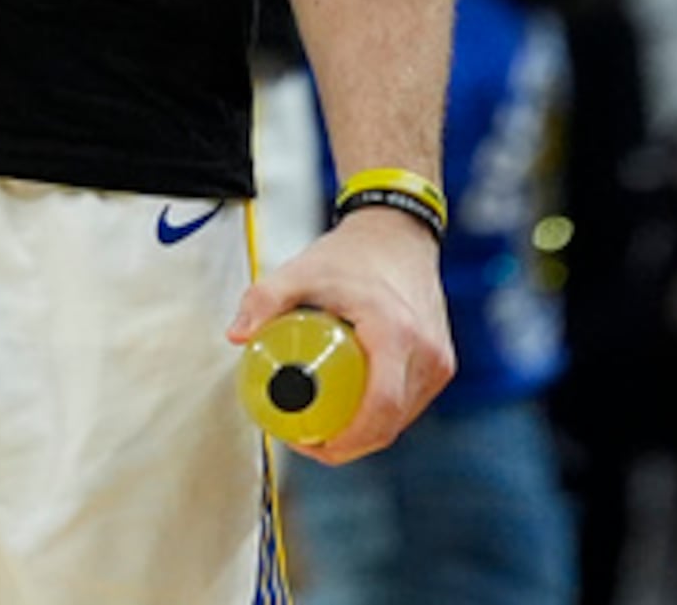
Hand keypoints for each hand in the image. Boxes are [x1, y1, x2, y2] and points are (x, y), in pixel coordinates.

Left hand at [231, 211, 452, 464]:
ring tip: (322, 426)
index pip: (379, 409)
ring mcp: (438, 360)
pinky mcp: (440, 362)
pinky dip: (380, 414)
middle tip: (307, 439)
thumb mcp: (302, 271)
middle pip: (389, 423)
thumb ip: (265, 300)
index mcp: (395, 333)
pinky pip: (409, 403)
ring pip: (400, 418)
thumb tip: (236, 337)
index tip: (312, 444)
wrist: (398, 234)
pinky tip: (350, 411)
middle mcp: (425, 353)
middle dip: (348, 443)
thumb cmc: (351, 255)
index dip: (348, 440)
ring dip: (365, 432)